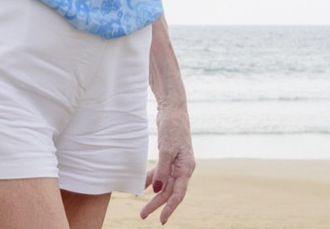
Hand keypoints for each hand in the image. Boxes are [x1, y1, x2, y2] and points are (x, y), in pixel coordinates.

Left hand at [140, 103, 194, 223]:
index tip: (162, 220)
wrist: (173, 111)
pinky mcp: (168, 157)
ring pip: (165, 184)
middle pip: (170, 192)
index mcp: (186, 168)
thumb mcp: (167, 150)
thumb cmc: (173, 128)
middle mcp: (182, 169)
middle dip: (157, 204)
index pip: (178, 194)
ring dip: (154, 195)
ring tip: (143, 207)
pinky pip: (160, 173)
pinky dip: (152, 180)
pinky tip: (143, 188)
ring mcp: (176, 163)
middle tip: (143, 215)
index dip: (169, 208)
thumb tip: (157, 191)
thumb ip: (162, 170)